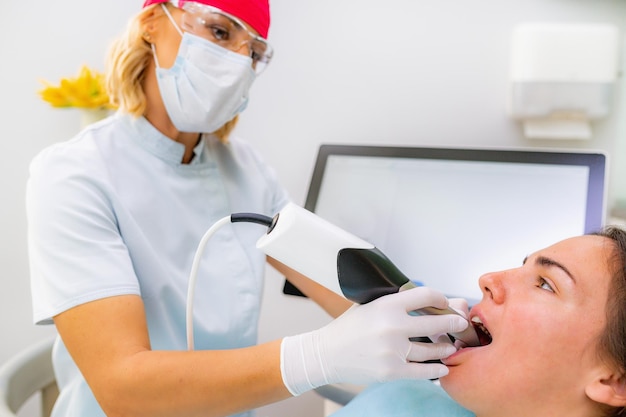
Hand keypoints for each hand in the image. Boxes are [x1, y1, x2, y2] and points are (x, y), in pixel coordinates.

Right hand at [280, 287, 468, 395]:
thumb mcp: (370, 305)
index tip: (445, 303)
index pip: (426, 295)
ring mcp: (392, 350)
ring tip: (450, 346)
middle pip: (436, 324)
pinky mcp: (391, 371)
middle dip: (453, 323)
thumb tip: (426, 301)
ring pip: (432, 349)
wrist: (326, 354)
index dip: (441, 298)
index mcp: (387, 305)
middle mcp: (392, 326)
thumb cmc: (348, 328)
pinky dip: (436, 370)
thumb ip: (395, 302)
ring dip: (445, 348)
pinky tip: (443, 368)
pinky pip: (423, 371)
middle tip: (460, 323)